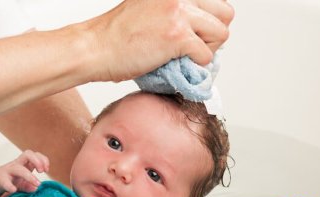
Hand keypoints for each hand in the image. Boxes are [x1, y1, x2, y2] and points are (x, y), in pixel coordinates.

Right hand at [0, 150, 49, 195]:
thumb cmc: (9, 180)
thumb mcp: (21, 183)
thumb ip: (29, 185)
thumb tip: (36, 188)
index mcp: (24, 163)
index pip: (35, 154)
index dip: (43, 160)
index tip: (46, 170)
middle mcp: (17, 164)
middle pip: (27, 154)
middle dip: (37, 161)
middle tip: (41, 172)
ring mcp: (8, 171)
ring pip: (18, 168)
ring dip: (29, 176)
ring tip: (37, 184)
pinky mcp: (0, 179)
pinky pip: (5, 181)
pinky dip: (9, 185)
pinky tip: (14, 190)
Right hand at [83, 0, 233, 81]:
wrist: (94, 48)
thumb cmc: (114, 35)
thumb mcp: (148, 8)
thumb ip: (173, 11)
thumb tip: (198, 29)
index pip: (214, 0)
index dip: (208, 21)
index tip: (196, 34)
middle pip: (225, 13)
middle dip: (214, 34)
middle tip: (194, 47)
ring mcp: (179, 13)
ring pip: (221, 33)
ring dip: (207, 50)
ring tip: (185, 57)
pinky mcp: (177, 36)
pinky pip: (206, 55)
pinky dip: (195, 66)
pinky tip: (176, 64)